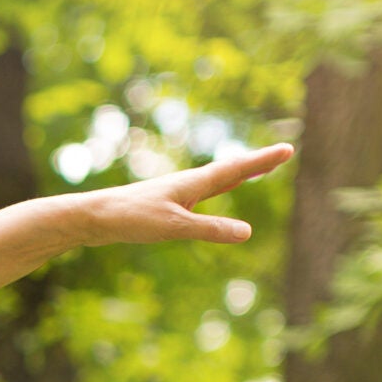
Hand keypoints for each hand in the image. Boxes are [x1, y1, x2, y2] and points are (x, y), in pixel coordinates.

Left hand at [77, 142, 293, 246]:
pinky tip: (208, 195)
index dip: (263, 161)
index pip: (237, 169)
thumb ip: (210, 229)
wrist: (92, 218)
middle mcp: (187, 184)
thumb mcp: (173, 227)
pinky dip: (214, 189)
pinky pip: (198, 195)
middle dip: (257, 164)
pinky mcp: (162, 206)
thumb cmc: (130, 219)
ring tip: (253, 170)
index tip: (289, 148)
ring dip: (237, 174)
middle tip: (282, 153)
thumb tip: (247, 232)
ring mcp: (174, 194)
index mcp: (193, 184)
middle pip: (230, 171)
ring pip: (213, 182)